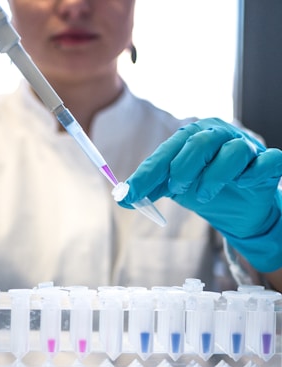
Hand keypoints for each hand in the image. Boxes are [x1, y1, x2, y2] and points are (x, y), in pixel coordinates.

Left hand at [118, 118, 281, 271]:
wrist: (239, 207)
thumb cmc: (204, 188)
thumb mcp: (174, 187)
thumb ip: (151, 188)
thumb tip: (122, 198)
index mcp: (193, 138)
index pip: (167, 151)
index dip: (147, 173)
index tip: (130, 194)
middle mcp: (219, 136)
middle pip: (199, 142)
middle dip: (183, 169)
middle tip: (177, 188)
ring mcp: (246, 147)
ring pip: (233, 151)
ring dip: (213, 177)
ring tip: (202, 196)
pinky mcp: (268, 162)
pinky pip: (268, 161)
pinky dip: (253, 172)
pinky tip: (243, 182)